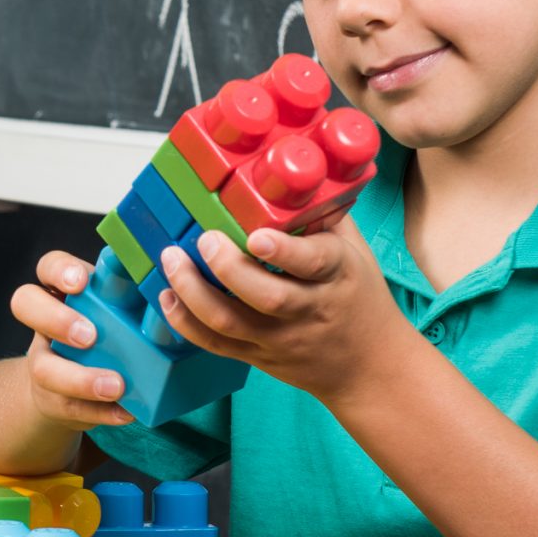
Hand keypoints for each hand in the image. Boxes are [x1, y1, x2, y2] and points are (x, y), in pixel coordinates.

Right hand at [9, 249, 135, 428]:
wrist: (72, 386)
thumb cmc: (107, 334)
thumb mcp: (117, 310)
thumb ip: (134, 299)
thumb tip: (181, 290)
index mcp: (63, 291)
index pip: (48, 266)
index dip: (59, 270)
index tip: (80, 283)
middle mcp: (45, 322)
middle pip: (25, 304)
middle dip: (56, 319)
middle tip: (89, 336)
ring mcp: (44, 361)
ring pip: (43, 367)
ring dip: (81, 378)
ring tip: (116, 386)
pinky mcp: (53, 398)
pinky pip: (70, 407)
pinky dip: (101, 412)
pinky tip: (126, 412)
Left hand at [155, 220, 406, 407]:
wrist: (369, 364)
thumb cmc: (359, 295)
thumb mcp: (354, 250)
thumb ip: (321, 215)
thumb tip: (288, 172)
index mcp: (337, 276)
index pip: (313, 263)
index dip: (283, 251)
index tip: (256, 236)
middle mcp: (308, 310)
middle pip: (266, 296)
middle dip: (227, 267)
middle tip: (203, 239)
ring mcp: (281, 338)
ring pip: (232, 323)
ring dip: (193, 292)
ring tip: (171, 260)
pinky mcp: (259, 357)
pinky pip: (217, 345)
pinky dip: (185, 323)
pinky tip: (167, 297)